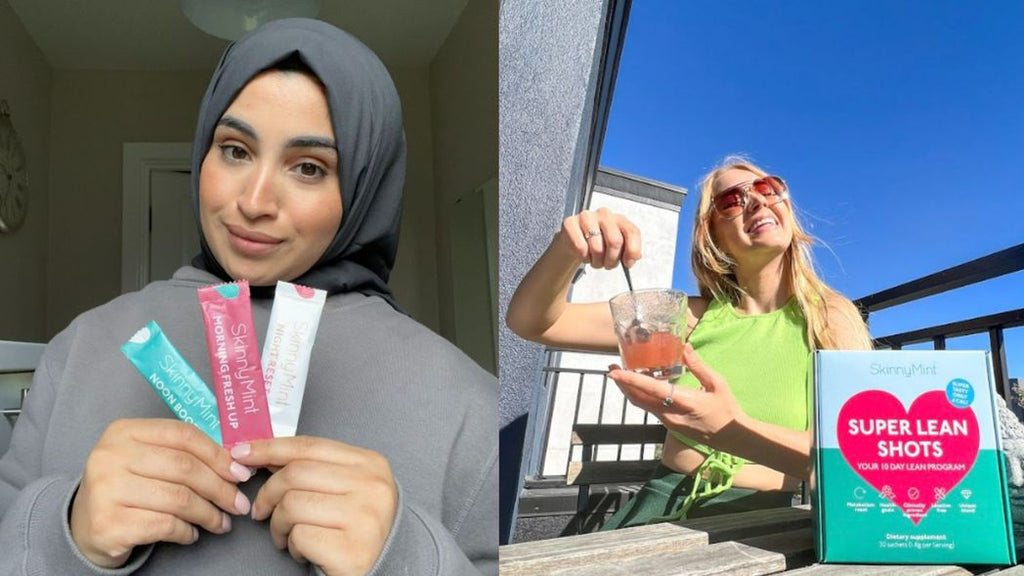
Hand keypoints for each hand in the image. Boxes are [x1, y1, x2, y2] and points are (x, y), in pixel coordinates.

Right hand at [71, 419, 251, 567]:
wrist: (84, 525)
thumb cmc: (127, 487)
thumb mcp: (147, 458)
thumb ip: (183, 454)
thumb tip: (236, 466)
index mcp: (124, 431)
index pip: (184, 436)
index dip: (218, 455)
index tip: (241, 474)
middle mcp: (110, 456)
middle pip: (185, 468)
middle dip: (220, 489)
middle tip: (238, 504)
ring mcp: (106, 490)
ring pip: (179, 499)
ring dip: (209, 514)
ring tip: (221, 523)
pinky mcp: (108, 524)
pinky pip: (165, 526)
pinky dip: (187, 532)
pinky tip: (191, 534)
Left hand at [232, 436, 397, 575]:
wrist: (386, 565)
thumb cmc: (357, 525)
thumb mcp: (346, 487)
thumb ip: (314, 468)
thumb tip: (265, 456)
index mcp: (370, 464)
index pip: (310, 446)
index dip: (270, 447)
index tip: (242, 452)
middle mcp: (372, 486)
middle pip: (296, 474)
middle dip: (267, 493)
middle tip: (261, 510)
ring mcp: (365, 517)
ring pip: (292, 505)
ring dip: (278, 525)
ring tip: (288, 536)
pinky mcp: (352, 549)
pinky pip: (299, 536)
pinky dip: (292, 546)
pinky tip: (304, 551)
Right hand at [555, 208, 641, 269]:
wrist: (575, 241)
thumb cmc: (599, 244)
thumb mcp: (618, 248)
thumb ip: (628, 252)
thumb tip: (630, 261)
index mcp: (620, 219)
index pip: (632, 232)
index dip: (632, 250)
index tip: (628, 263)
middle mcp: (605, 214)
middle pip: (615, 241)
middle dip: (612, 260)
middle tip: (608, 265)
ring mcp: (587, 217)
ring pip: (597, 248)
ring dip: (597, 262)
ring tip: (595, 260)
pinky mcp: (570, 223)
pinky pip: (580, 247)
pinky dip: (583, 257)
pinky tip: (584, 254)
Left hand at [608, 344, 744, 443]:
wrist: (732, 437)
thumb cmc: (727, 408)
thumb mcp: (717, 383)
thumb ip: (699, 366)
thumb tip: (685, 347)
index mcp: (684, 402)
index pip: (652, 390)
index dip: (631, 380)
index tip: (614, 372)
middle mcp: (671, 415)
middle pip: (638, 400)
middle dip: (622, 384)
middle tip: (611, 367)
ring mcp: (668, 422)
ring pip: (642, 405)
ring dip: (630, 390)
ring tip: (621, 373)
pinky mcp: (669, 424)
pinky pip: (650, 408)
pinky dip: (641, 396)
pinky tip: (641, 385)